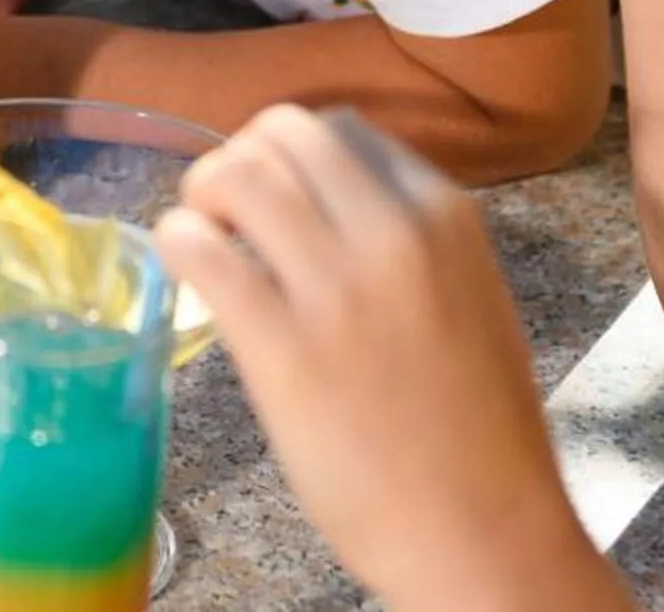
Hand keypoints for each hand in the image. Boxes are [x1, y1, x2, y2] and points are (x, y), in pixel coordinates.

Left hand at [156, 107, 611, 608]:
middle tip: (227, 209)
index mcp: (443, 217)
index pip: (343, 131)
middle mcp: (390, 233)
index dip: (294, 157)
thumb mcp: (470, 299)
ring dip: (203, 193)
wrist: (485, 532)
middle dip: (243, 159)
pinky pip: (201, 249)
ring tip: (204, 234)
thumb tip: (334, 211)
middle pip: (284, 133)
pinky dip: (178, 242)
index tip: (276, 194)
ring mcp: (335, 288)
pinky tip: (185, 266)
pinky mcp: (280, 347)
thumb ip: (412, 243)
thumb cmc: (480, 435)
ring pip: (237, 173)